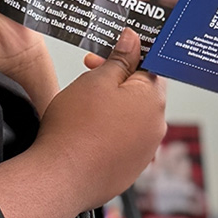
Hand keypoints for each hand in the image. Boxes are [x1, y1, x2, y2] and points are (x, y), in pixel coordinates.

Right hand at [0, 29, 166, 217]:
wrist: (61, 177)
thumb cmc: (74, 129)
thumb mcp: (96, 80)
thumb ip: (120, 58)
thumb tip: (133, 40)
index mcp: (152, 99)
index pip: (151, 67)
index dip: (126, 58)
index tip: (108, 58)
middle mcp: (156, 126)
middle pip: (142, 94)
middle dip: (117, 83)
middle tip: (89, 79)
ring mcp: (145, 151)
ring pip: (133, 119)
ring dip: (114, 110)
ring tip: (85, 110)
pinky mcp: (131, 169)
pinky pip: (125, 142)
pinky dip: (110, 134)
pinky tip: (88, 133)